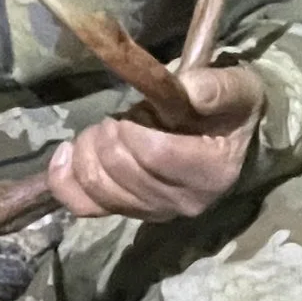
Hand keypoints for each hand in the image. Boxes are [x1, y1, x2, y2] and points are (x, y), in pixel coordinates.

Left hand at [45, 61, 265, 222]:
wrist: (228, 139)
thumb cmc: (229, 110)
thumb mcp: (237, 89)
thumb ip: (216, 87)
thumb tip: (190, 89)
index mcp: (210, 172)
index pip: (154, 155)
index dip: (132, 128)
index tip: (135, 110)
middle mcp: (182, 202)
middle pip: (120, 171)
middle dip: (107, 135)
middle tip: (119, 116)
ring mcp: (153, 212)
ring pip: (97, 188)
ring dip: (87, 150)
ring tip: (103, 129)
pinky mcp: (128, 212)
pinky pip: (83, 205)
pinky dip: (64, 178)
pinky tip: (65, 152)